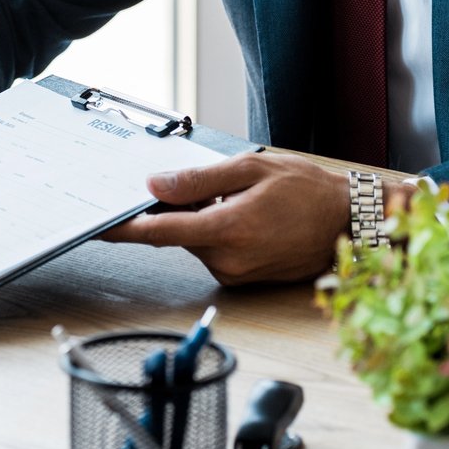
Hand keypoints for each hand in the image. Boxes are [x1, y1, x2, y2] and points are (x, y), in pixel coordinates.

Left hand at [99, 153, 360, 284]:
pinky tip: (239, 212)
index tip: (98, 225)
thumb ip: (198, 180)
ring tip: (233, 195)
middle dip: (171, 210)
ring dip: (198, 219)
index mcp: (227, 231)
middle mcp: (228, 260)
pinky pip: (213, 250)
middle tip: (185, 182)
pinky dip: (213, 230)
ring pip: (195, 241)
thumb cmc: (308, 191)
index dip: (124, 227)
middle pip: (176, 234)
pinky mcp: (244, 278)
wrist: (351, 223)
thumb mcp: (250, 170)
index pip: (160, 232)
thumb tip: (155, 185)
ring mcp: (236, 273)